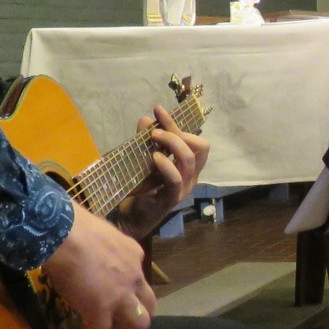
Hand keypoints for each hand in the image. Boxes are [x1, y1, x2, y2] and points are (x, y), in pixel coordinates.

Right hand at [41, 204, 156, 328]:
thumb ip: (103, 246)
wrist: (62, 233)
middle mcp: (134, 276)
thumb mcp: (100, 232)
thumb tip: (89, 246)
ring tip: (106, 328)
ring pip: (139, 323)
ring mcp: (120, 295)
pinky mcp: (100, 310)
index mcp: (133, 254)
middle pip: (150, 305)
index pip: (139, 277)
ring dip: (123, 328)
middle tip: (117, 317)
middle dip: (137, 314)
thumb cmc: (74, 223)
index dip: (127, 287)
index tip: (111, 290)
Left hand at [115, 105, 210, 240]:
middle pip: (200, 147)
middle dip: (179, 132)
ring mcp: (182, 189)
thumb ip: (145, 141)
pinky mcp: (170, 199)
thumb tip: (146, 119)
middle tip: (156, 130)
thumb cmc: (138, 190)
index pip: (195, 142)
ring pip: (189, 160)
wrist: (128, 218)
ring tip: (154, 137)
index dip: (179, 124)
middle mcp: (190, 177)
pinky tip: (154, 157)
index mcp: (187, 168)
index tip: (158, 110)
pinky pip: (175, 179)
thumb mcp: (142, 160)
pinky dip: (166, 165)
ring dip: (172, 143)